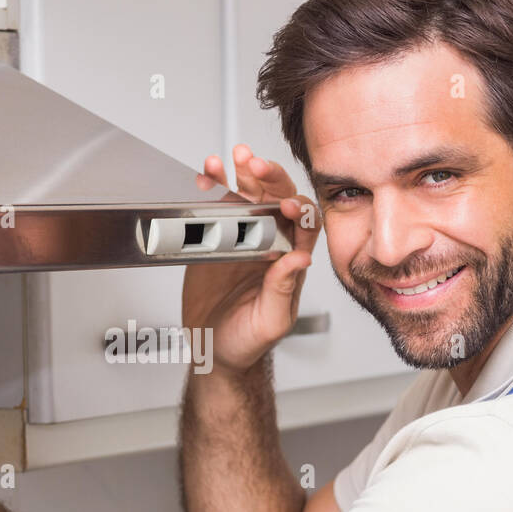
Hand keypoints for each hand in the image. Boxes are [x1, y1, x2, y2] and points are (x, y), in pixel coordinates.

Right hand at [185, 143, 320, 373]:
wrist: (212, 351)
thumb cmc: (247, 342)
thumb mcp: (270, 321)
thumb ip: (282, 290)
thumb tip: (300, 260)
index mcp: (291, 262)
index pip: (304, 224)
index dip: (298, 207)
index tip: (283, 203)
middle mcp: (271, 244)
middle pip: (277, 199)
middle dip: (268, 178)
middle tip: (252, 164)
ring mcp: (244, 239)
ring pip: (249, 197)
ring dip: (241, 175)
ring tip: (230, 160)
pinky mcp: (217, 239)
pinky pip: (218, 207)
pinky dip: (213, 189)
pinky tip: (207, 177)